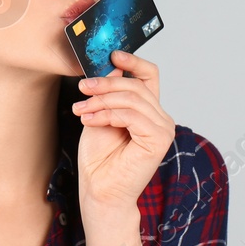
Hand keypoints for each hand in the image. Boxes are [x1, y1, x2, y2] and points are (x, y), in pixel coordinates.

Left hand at [72, 50, 174, 215]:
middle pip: (136, 85)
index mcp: (148, 111)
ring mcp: (163, 129)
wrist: (100, 191)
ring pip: (132, 98)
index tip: (112, 55)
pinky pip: (131, 115)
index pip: (149, 76)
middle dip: (104, 84)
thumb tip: (110, 68)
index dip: (132, 62)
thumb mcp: (100, 115)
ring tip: (81, 110)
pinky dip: (107, 114)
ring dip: (101, 101)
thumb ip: (109, 94)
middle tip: (82, 89)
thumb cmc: (100, 159)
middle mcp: (160, 118)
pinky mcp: (159, 140)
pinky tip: (90, 120)